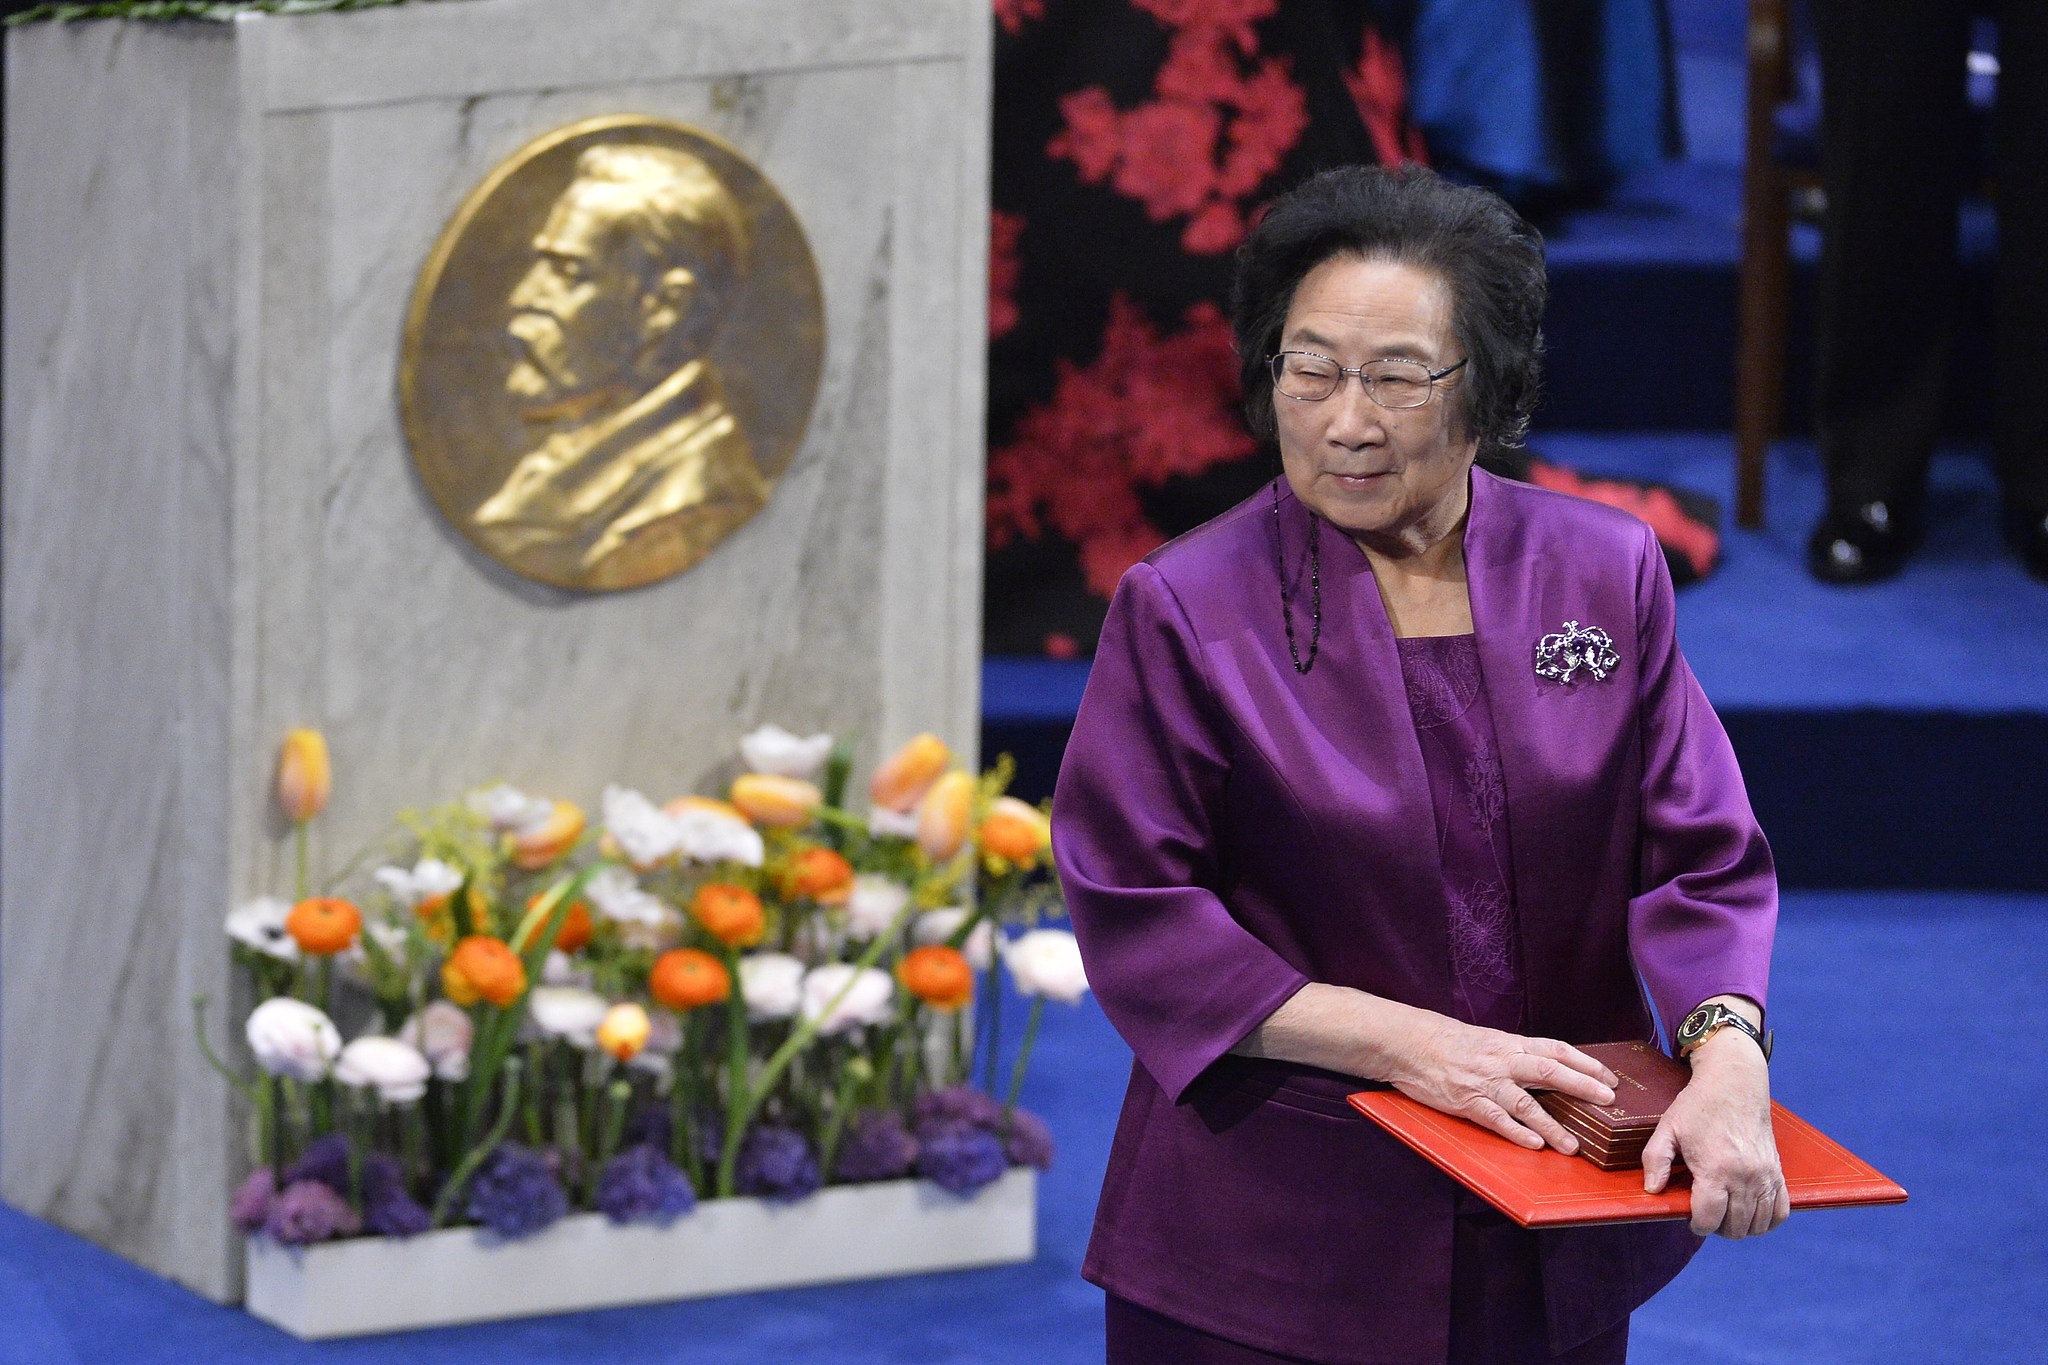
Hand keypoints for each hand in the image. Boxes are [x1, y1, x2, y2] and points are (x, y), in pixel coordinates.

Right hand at [1386, 1013, 1617, 1154]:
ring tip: (1571, 1146)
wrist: (1410, 1044)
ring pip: (1525, 1103)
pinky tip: (1534, 1146)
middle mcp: (1503, 1061)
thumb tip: (1549, 1068)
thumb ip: (1516, 1054)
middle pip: (1549, 1071)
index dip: (1586, 1064)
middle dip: (1581, 1085)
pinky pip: (1496, 1120)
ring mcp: (1485, 1082)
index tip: (1610, 1078)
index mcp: (1510, 1044)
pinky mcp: (1467, 1102)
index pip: (1557, 1050)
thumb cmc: (1449, 1043)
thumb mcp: (1488, 1040)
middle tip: (1607, 1101)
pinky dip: (1516, 1133)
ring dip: (1551, 1125)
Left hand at [1642, 1031, 1788, 1238]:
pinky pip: (1781, 1211)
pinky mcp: (1777, 1171)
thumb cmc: (1698, 1105)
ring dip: (1740, 1227)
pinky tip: (1751, 1213)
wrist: (1735, 1084)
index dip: (1697, 1225)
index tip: (1691, 1218)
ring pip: (1758, 1224)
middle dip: (1717, 1227)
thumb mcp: (1667, 1128)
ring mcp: (1765, 1176)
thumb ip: (1656, 1160)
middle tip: (1707, 1214)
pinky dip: (1767, 1220)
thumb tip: (1653, 1190)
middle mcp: (1745, 1177)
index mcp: (1715, 1169)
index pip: (1709, 1219)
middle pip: (1735, 1227)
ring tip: (1725, 1214)